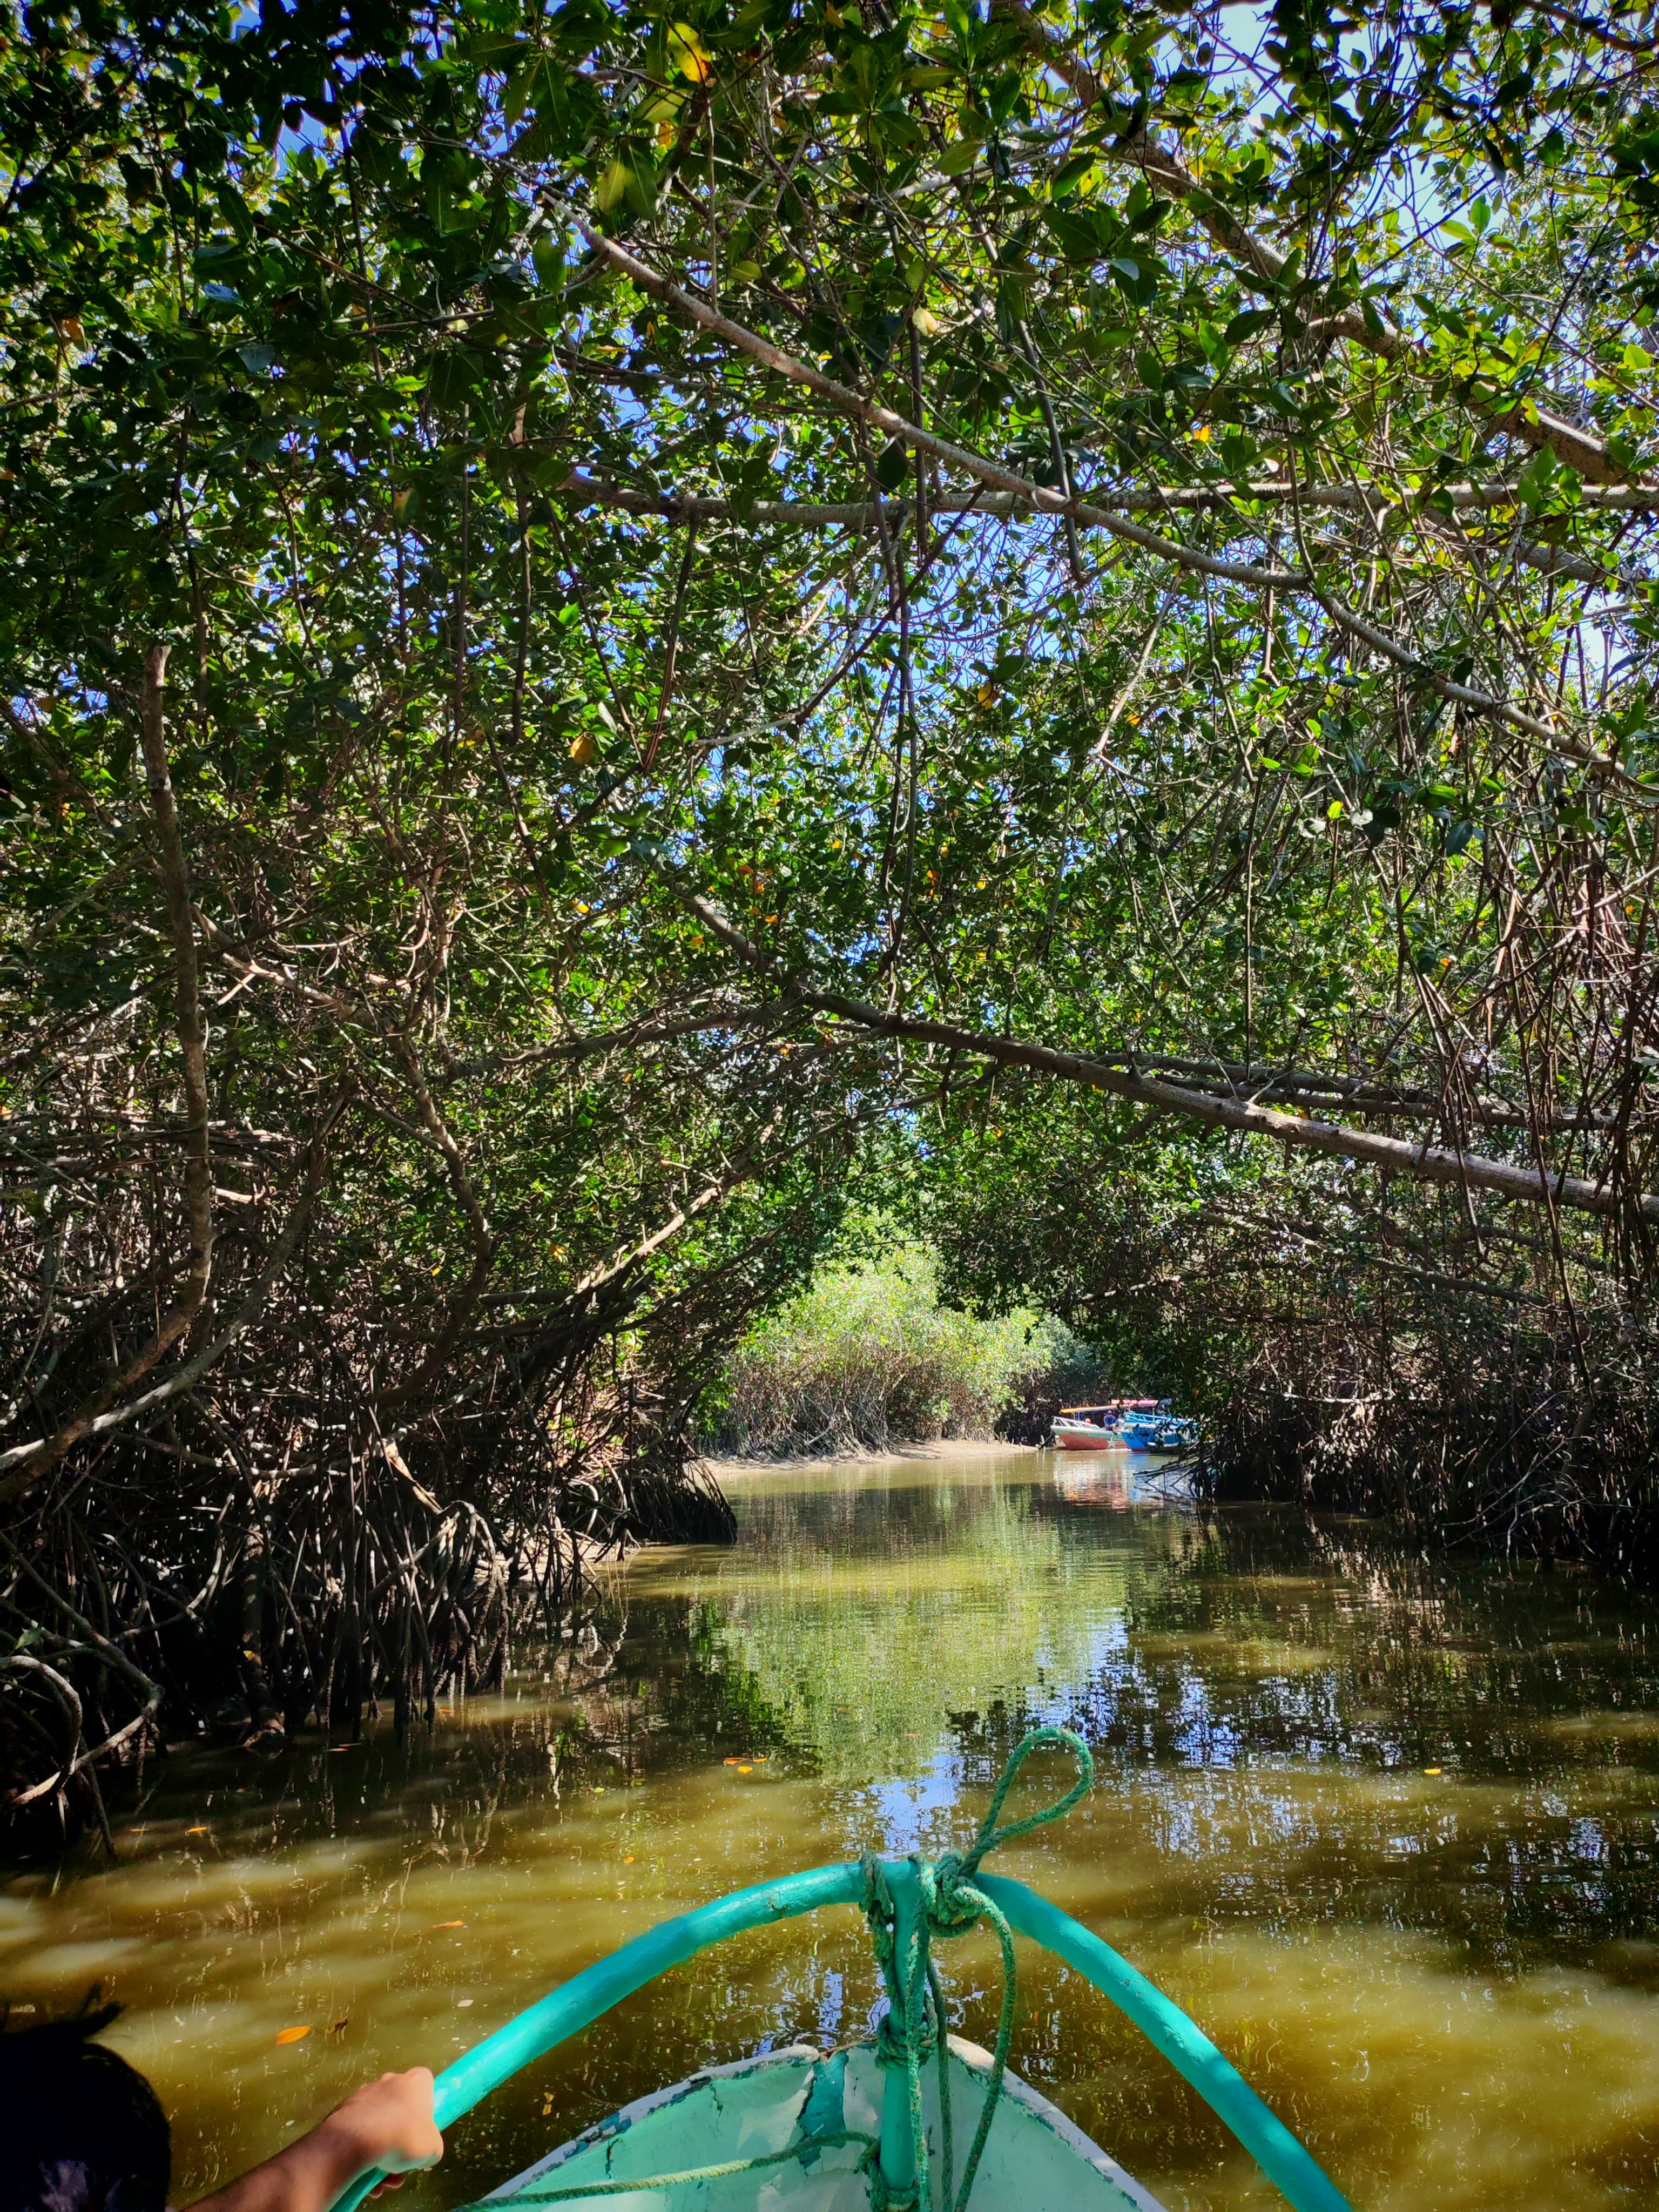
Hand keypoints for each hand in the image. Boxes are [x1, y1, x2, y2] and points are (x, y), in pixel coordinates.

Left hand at [318, 2070, 443, 2183]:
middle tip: (401, 2160)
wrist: (357, 2141)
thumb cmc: (404, 2138)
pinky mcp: (344, 2108)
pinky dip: (362, 2150)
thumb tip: (426, 2150)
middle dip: (401, 2133)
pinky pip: (359, 2130)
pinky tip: (365, 2177)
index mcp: (416, 2083)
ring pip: (378, 2121)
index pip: (425, 2080)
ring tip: (381, 2180)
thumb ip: (432, 2147)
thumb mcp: (432, 2149)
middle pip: (400, 2104)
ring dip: (381, 2148)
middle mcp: (390, 2081)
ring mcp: (365, 2093)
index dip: (426, 2102)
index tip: (423, 2124)